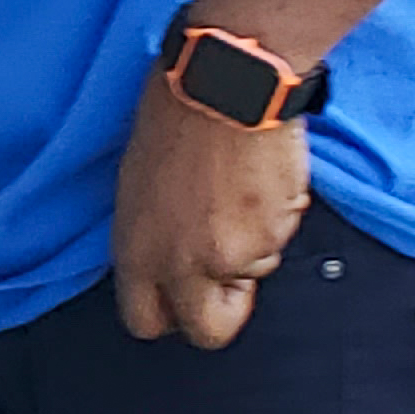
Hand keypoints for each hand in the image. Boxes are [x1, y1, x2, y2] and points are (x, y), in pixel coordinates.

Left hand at [110, 70, 309, 346]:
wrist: (225, 83)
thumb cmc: (172, 116)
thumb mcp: (137, 182)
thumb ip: (152, 234)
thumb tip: (169, 262)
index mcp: (135, 248)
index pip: (144, 320)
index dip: (169, 314)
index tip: (184, 296)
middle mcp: (180, 263)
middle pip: (207, 329)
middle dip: (223, 306)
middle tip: (229, 268)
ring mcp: (231, 253)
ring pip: (252, 274)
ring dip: (251, 244)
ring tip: (236, 187)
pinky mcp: (273, 232)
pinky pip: (279, 237)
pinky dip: (274, 215)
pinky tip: (257, 175)